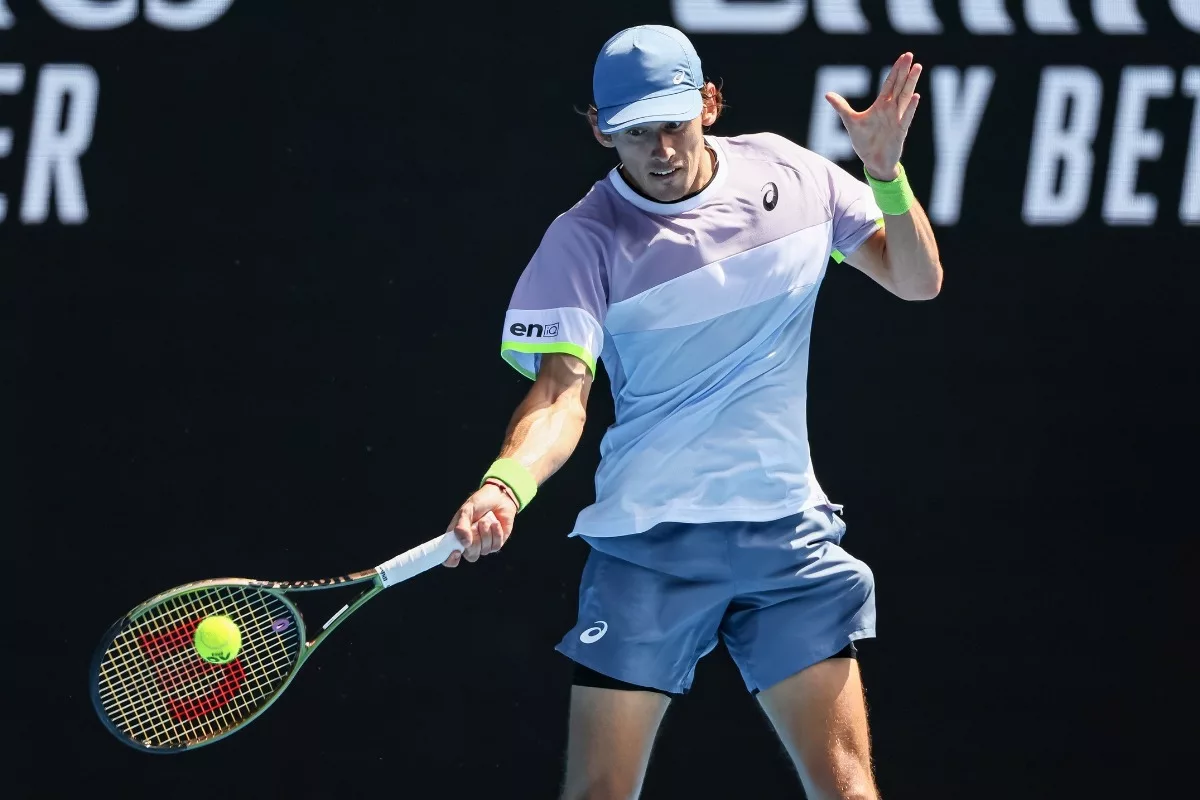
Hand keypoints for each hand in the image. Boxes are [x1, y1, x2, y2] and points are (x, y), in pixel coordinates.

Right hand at [442, 481, 518, 566]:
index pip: (449, 559)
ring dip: (486, 532)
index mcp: (456, 538)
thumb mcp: (466, 511)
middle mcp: (468, 545)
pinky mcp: (496, 544)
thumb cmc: (479, 503)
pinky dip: (496, 533)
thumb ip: (462, 526)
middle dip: (475, 539)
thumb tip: (465, 543)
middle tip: (476, 523)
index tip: (456, 552)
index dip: (451, 560)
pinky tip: (495, 523)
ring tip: (485, 519)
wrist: (498, 497)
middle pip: (471, 556)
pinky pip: (496, 546)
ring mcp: (483, 546)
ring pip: (484, 550)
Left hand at [825, 52, 922, 181]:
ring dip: (911, 83)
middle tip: (910, 55)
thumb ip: (841, 107)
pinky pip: (906, 117)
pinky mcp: (900, 131)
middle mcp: (891, 109)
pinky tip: (916, 96)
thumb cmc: (864, 141)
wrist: (873, 161)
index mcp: (881, 105)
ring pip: (905, 97)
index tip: (903, 56)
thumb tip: (827, 94)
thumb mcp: (850, 122)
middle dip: (904, 71)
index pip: (890, 83)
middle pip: (899, 86)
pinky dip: (911, 108)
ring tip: (917, 68)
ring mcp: (897, 119)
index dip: (896, 70)